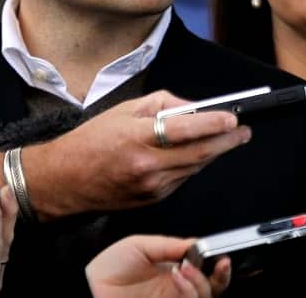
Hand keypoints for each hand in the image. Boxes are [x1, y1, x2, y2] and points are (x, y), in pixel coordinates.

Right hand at [25, 90, 250, 219]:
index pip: (185, 130)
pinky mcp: (152, 200)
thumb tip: (195, 107)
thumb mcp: (126, 109)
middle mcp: (146, 165)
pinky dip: (194, 165)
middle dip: (228, 141)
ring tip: (228, 138)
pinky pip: (182, 179)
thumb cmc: (90, 142)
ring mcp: (150, 186)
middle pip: (199, 154)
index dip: (213, 123)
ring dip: (214, 153)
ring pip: (194, 168)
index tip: (232, 117)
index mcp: (137, 138)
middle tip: (244, 131)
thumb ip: (164, 104)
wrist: (62, 181)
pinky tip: (197, 154)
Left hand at [86, 235, 231, 297]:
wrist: (87, 284)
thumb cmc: (107, 267)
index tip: (221, 253)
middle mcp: (176, 289)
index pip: (206, 270)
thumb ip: (170, 245)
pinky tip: (178, 276)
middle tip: (217, 260)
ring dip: (200, 281)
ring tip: (185, 266)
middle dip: (221, 275)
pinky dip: (188, 290)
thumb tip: (197, 243)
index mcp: (175, 272)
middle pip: (213, 288)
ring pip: (203, 297)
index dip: (218, 263)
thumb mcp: (141, 245)